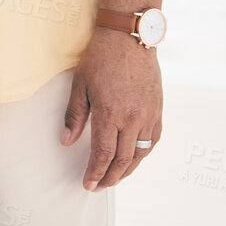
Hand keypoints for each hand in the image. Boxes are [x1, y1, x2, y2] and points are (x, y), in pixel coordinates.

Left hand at [62, 29, 163, 189]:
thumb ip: (74, 116)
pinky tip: (133, 158)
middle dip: (110, 177)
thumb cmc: (100, 58)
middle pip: (123, 159)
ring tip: (114, 177)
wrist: (129, 38)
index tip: (88, 184)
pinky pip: (153, 140)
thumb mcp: (80, 85)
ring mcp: (149, 115)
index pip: (104, 154)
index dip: (95, 172)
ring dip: (127, 170)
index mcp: (111, 114)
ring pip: (140, 154)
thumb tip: (67, 141)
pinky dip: (143, 154)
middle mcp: (133, 119)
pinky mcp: (158, 110)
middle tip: (98, 186)